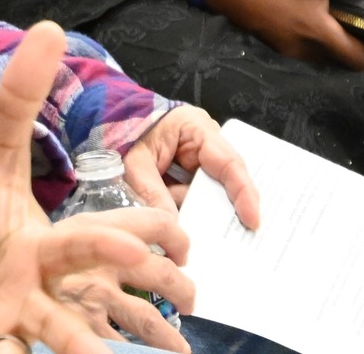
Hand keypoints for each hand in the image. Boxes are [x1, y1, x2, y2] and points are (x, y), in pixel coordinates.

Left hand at [0, 22, 195, 353]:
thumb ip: (19, 103)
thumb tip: (49, 28)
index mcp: (60, 246)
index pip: (119, 237)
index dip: (151, 235)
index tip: (178, 237)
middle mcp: (54, 290)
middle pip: (111, 297)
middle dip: (148, 306)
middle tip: (185, 302)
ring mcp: (26, 324)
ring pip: (74, 340)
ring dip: (90, 347)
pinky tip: (8, 352)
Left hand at [121, 106, 261, 229]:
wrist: (111, 124)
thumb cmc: (126, 136)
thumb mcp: (134, 163)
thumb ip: (152, 192)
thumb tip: (172, 226)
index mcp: (197, 128)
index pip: (229, 162)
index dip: (244, 193)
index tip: (252, 220)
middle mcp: (207, 143)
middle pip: (228, 181)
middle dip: (227, 210)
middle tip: (236, 239)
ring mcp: (202, 160)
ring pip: (212, 193)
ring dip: (203, 213)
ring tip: (199, 236)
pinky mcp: (193, 175)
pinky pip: (198, 197)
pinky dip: (192, 211)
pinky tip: (186, 227)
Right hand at [208, 0, 363, 76]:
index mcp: (314, 28)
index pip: (360, 56)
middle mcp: (302, 45)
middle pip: (346, 61)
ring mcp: (286, 46)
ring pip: (328, 56)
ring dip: (349, 51)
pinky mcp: (275, 40)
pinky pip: (311, 49)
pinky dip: (329, 43)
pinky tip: (333, 25)